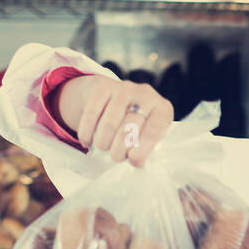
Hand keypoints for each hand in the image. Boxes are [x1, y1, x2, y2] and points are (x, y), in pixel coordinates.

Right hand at [57, 75, 173, 166]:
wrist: (115, 96)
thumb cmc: (136, 124)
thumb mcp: (147, 134)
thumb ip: (146, 147)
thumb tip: (136, 162)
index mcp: (162, 109)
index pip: (155, 130)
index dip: (144, 148)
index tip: (134, 161)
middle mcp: (145, 95)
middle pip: (129, 128)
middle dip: (120, 149)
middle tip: (116, 157)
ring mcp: (124, 88)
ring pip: (109, 123)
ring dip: (103, 142)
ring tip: (104, 148)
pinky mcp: (103, 86)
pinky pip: (91, 114)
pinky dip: (86, 132)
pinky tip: (87, 141)